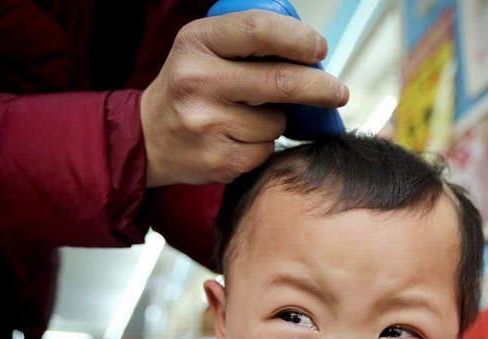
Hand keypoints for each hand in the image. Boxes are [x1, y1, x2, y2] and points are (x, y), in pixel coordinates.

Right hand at [141, 9, 348, 186]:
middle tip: (339, 92)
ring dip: (279, 121)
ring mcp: (207, 123)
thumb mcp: (204, 50)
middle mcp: (198, 80)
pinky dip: (264, 145)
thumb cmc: (191, 87)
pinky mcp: (218, 159)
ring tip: (249, 117)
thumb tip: (311, 59)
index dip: (299, 39)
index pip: (259, 30)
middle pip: (282, 82)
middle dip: (320, 87)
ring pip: (277, 122)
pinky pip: (266, 150)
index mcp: (197, 41)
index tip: (319, 49)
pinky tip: (240, 138)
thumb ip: (247, 46)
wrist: (148, 137)